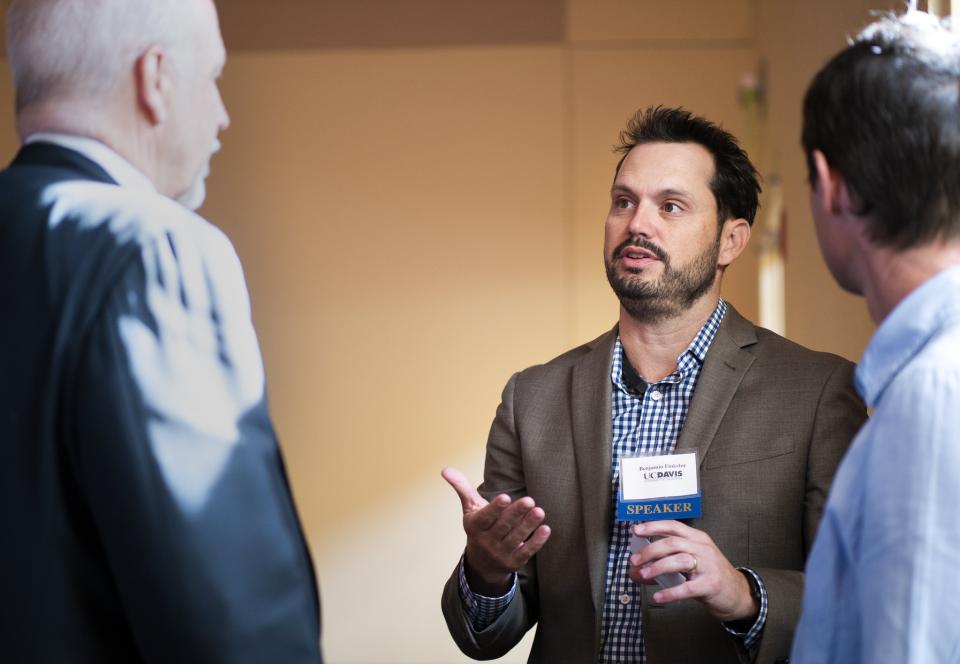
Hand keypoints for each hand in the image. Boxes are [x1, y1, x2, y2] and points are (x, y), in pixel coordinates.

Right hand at [442, 467, 550, 595]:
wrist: (482, 562)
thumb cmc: (479, 527)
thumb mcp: (470, 508)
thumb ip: (462, 487)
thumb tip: (445, 469)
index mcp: (475, 526)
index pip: (485, 517)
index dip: (495, 508)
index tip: (505, 497)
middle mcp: (486, 541)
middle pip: (503, 527)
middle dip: (516, 513)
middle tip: (529, 500)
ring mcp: (500, 553)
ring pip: (516, 538)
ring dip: (528, 525)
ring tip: (539, 512)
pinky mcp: (514, 562)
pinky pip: (526, 552)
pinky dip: (536, 542)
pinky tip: (545, 529)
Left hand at [628, 520, 757, 622]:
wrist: (738, 594)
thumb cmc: (708, 575)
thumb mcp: (689, 564)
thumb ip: (663, 564)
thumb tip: (634, 571)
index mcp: (697, 538)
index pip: (673, 526)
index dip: (653, 526)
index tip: (636, 530)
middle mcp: (703, 548)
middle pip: (672, 542)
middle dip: (650, 550)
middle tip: (634, 560)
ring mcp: (709, 565)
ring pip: (679, 560)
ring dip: (658, 567)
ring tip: (643, 574)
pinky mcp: (711, 584)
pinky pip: (687, 587)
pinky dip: (670, 592)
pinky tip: (658, 597)